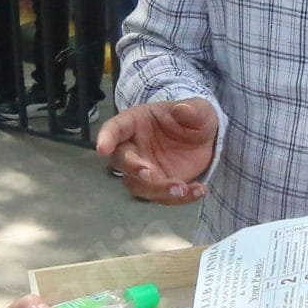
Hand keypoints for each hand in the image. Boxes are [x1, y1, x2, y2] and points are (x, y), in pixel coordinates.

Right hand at [96, 99, 218, 201]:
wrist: (206, 140)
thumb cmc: (194, 119)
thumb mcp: (199, 110)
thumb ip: (192, 110)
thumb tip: (182, 109)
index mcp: (135, 122)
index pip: (115, 128)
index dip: (106, 137)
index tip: (102, 148)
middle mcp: (134, 147)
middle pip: (121, 162)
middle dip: (133, 169)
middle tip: (150, 174)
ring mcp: (144, 169)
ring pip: (138, 185)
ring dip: (157, 190)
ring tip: (182, 188)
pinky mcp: (158, 186)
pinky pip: (162, 197)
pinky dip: (179, 198)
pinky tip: (198, 190)